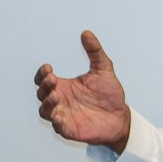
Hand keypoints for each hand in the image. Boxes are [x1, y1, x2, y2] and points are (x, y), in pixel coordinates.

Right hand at [35, 30, 130, 152]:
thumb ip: (95, 52)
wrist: (121, 116)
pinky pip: (58, 127)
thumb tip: (86, 33)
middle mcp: (60, 100)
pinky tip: (59, 116)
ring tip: (56, 95)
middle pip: (41, 93)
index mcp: (64, 86)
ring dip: (47, 103)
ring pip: (45, 111)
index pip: (44, 79)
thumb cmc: (110, 95)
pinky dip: (56, 122)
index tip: (49, 67)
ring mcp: (63, 115)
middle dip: (44, 86)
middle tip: (53, 79)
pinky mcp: (70, 129)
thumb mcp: (104, 70)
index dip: (42, 74)